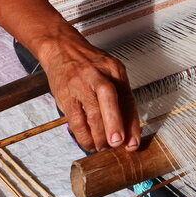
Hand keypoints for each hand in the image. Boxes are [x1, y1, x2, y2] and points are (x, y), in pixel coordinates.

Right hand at [37, 35, 140, 152]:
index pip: (127, 98)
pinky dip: (83, 135)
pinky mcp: (65, 96)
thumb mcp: (110, 72)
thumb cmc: (89, 64)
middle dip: (115, 125)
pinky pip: (75, 120)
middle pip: (109, 101)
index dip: (131, 123)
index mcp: (115, 70)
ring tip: (103, 146)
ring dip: (98, 136)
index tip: (133, 142)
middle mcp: (99, 75)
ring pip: (91, 113)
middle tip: (118, 143)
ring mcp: (81, 85)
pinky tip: (88, 142)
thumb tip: (128, 128)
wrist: (62, 49)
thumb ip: (120, 96)